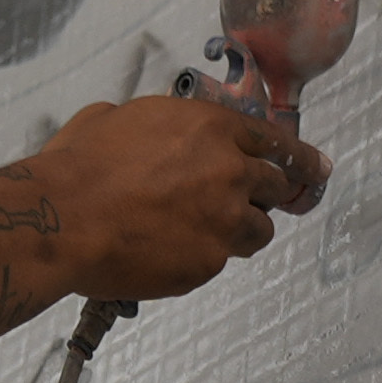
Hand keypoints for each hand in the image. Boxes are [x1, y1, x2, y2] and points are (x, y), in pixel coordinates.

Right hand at [29, 93, 327, 305]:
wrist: (63, 219)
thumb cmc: (80, 166)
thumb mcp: (119, 119)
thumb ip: (157, 126)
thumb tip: (150, 135)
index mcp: (210, 128)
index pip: (274, 141)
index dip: (298, 156)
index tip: (318, 167)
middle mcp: (228, 172)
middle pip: (275, 187)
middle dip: (270, 195)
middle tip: (263, 203)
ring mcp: (222, 222)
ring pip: (258, 231)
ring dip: (241, 230)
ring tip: (210, 232)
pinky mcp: (207, 263)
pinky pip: (219, 260)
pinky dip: (203, 257)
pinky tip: (172, 252)